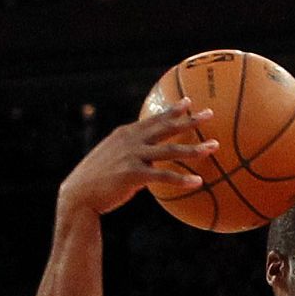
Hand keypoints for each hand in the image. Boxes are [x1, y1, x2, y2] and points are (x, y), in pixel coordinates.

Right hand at [57, 98, 219, 216]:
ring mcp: (133, 156)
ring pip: (170, 150)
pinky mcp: (133, 174)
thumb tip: (151, 163)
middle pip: (166, 127)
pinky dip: (182, 179)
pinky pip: (164, 176)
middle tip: (210, 113)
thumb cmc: (99, 179)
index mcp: (127, 134)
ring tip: (214, 147)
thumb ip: (134, 155)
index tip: (189, 102)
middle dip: (190, 120)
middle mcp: (131, 140)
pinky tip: (198, 181)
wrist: (80, 193)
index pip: (155, 119)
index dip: (173, 110)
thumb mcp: (115, 158)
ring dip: (194, 149)